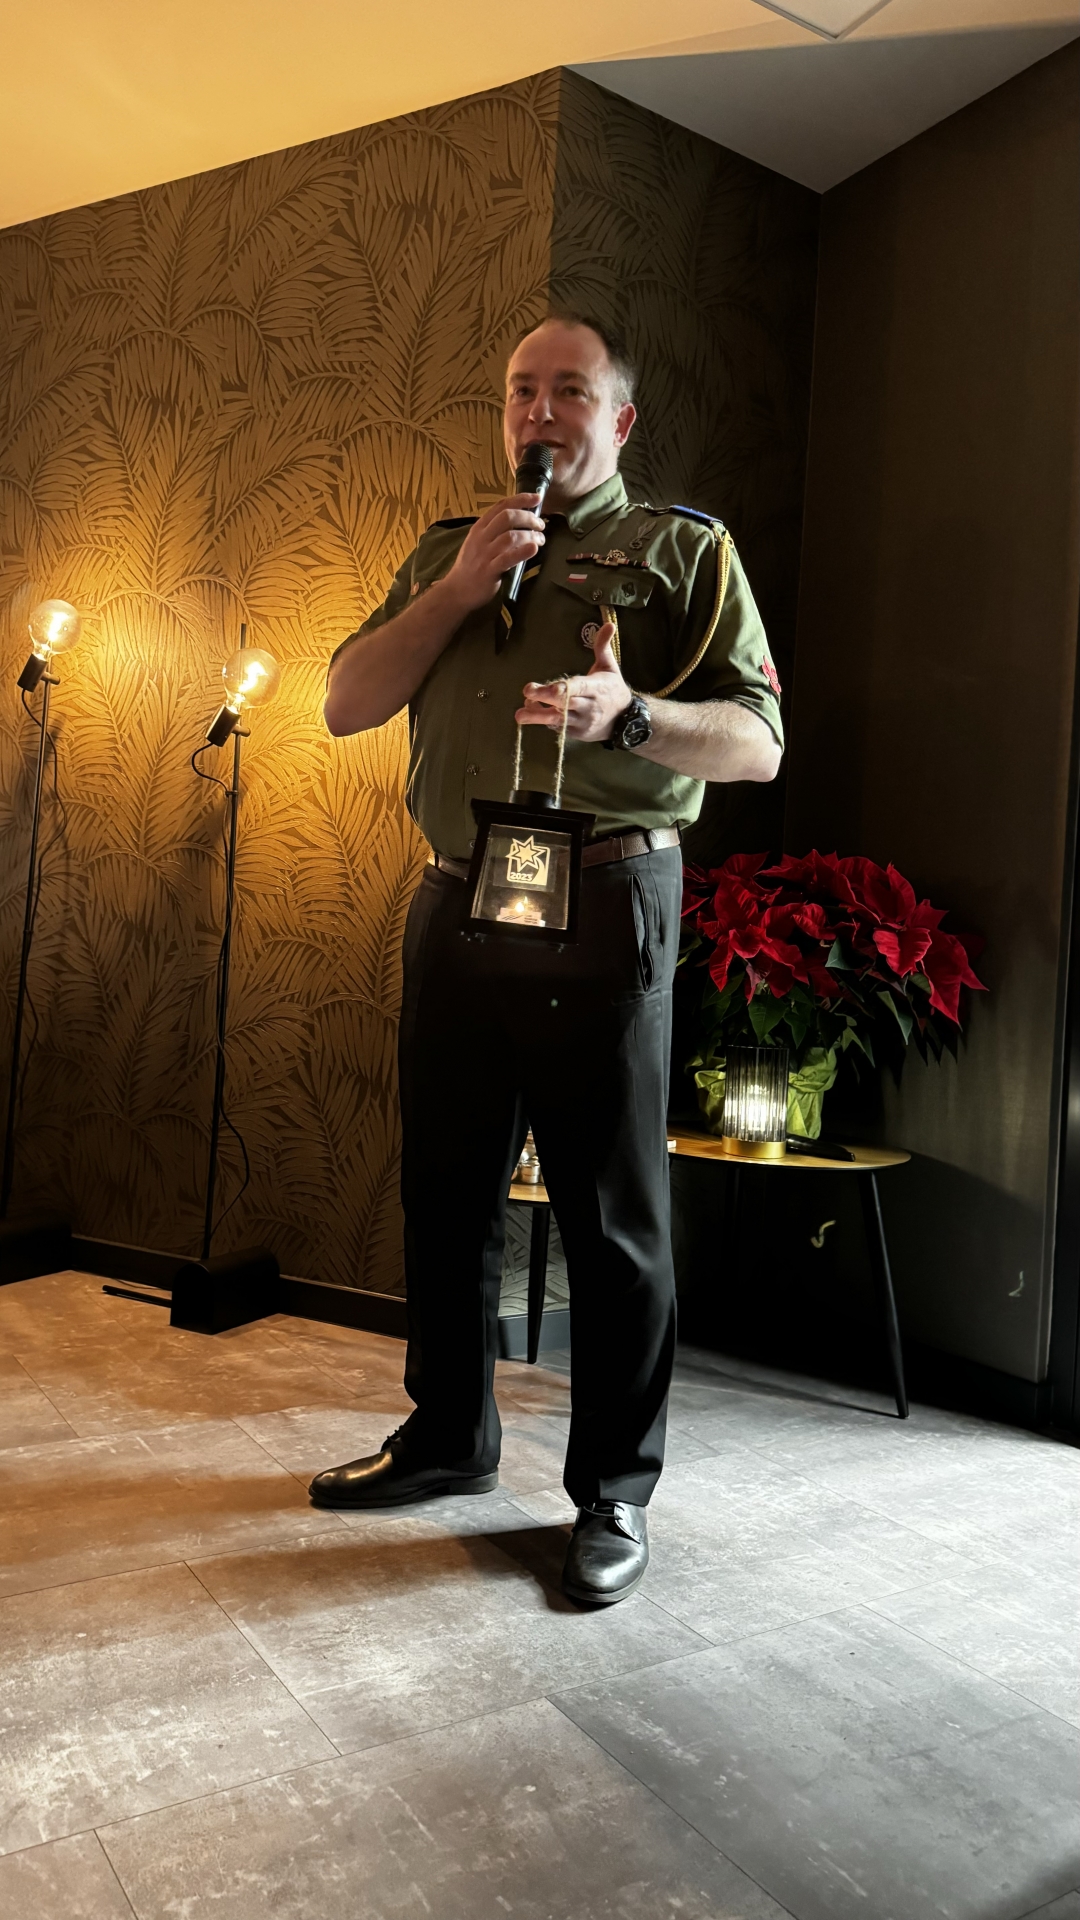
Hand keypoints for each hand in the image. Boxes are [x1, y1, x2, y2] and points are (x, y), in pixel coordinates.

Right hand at [441, 493, 545, 614]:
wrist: (457, 590)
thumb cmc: (471, 565)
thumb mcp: (478, 542)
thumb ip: (494, 531)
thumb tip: (520, 521)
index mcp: (480, 527)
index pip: (501, 506)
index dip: (521, 499)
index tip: (537, 498)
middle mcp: (482, 537)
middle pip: (508, 517)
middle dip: (528, 517)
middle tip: (541, 525)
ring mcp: (485, 554)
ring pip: (511, 536)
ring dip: (530, 535)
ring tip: (540, 540)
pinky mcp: (489, 570)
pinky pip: (507, 558)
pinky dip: (522, 552)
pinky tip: (533, 549)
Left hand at [515, 624, 633, 742]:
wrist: (626, 720)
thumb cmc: (613, 689)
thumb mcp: (610, 666)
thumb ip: (603, 646)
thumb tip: (608, 623)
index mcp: (597, 687)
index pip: (579, 687)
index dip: (564, 688)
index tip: (552, 687)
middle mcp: (590, 706)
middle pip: (565, 702)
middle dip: (546, 698)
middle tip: (527, 692)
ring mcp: (583, 721)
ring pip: (559, 719)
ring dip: (538, 716)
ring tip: (519, 715)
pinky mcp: (578, 733)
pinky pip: (559, 727)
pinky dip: (545, 721)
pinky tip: (532, 711)